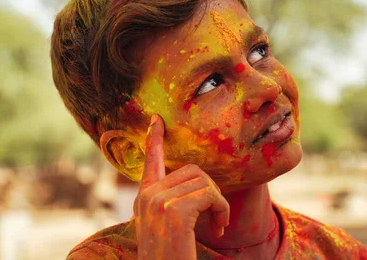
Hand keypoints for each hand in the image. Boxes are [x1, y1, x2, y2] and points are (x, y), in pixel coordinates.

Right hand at [134, 114, 229, 259]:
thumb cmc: (172, 256)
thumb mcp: (169, 229)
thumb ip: (175, 205)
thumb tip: (199, 186)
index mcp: (145, 198)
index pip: (150, 161)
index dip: (154, 139)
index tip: (157, 120)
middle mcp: (147, 196)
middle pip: (193, 171)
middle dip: (212, 193)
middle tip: (216, 220)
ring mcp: (157, 201)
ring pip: (204, 181)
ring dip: (219, 204)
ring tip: (216, 226)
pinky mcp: (173, 211)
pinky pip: (210, 194)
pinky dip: (221, 211)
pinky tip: (217, 229)